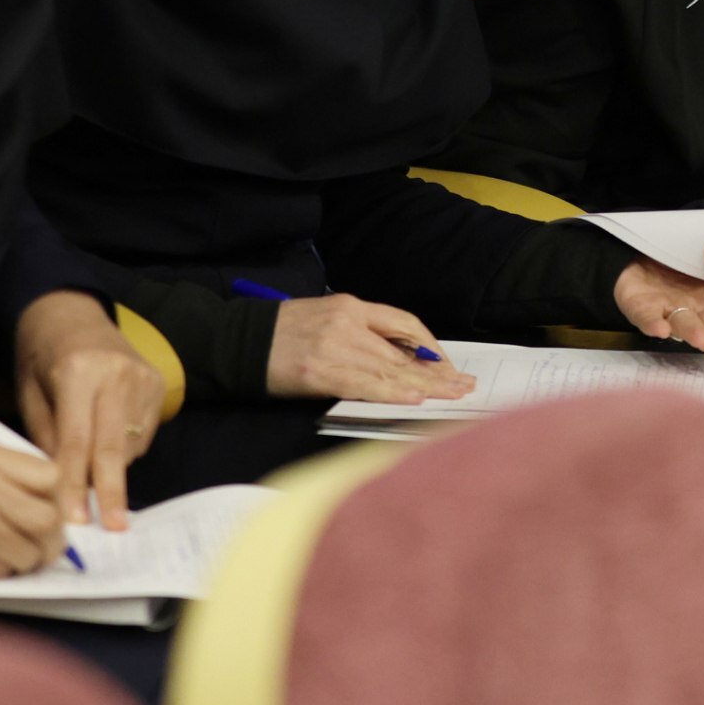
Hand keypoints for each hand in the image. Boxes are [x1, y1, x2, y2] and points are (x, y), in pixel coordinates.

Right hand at [0, 442, 64, 577]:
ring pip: (27, 551)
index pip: (50, 476)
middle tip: (48, 545)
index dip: (58, 498)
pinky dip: (4, 572)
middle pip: (45, 519)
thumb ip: (9, 472)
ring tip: (22, 558)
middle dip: (53, 539)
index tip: (53, 509)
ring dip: (31, 561)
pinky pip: (0, 570)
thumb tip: (55, 499)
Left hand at [15, 291, 164, 529]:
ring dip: (112, 471)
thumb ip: (46, 438)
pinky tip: (107, 440)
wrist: (71, 312)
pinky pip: (143, 434)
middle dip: (110, 492)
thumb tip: (61, 486)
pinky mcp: (157, 383)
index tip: (74, 519)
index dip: (73, 484)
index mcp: (78, 372)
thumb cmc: (41, 356)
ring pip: (131, 444)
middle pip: (113, 447)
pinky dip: (125, 450)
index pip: (75, 442)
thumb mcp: (29, 394)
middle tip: (112, 528)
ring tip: (92, 473)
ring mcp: (142, 377)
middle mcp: (116, 374)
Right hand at [265, 294, 478, 402]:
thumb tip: (402, 361)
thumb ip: (361, 334)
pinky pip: (365, 385)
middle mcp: (347, 323)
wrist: (238, 341)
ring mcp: (334, 347)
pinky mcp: (319, 372)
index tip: (447, 366)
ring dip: (426, 387)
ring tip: (452, 397)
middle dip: (438, 372)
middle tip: (465, 386)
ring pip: (390, 370)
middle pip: (403, 351)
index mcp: (350, 306)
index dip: (431, 347)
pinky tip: (415, 399)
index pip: (404, 324)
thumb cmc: (282, 334)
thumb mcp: (326, 319)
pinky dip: (393, 393)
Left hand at [614, 242, 703, 354]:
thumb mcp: (699, 249)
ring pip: (684, 324)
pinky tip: (660, 328)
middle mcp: (697, 308)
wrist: (637, 253)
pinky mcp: (641, 309)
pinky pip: (647, 318)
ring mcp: (670, 310)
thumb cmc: (676, 254)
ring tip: (702, 340)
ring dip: (693, 331)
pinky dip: (653, 324)